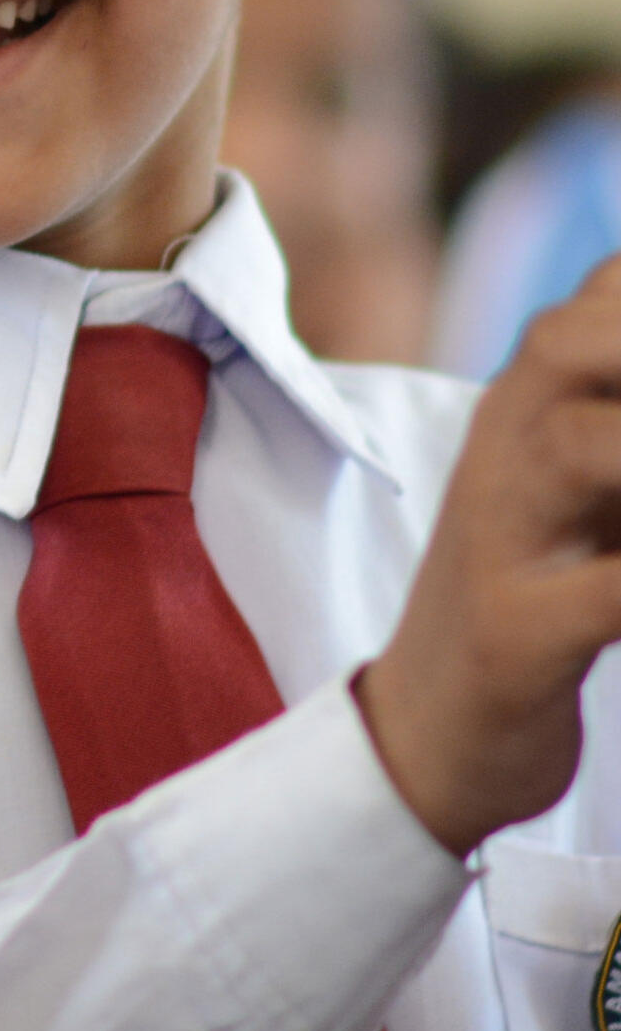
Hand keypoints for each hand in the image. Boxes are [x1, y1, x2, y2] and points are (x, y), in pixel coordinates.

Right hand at [359, 259, 620, 853]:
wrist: (429, 731)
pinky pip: (601, 596)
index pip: (594, 299)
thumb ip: (610, 417)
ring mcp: (500, 547)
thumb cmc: (535, 594)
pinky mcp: (516, 640)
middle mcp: (500, 460)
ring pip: (573, 449)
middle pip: (564, 344)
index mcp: (521, 416)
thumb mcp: (580, 486)